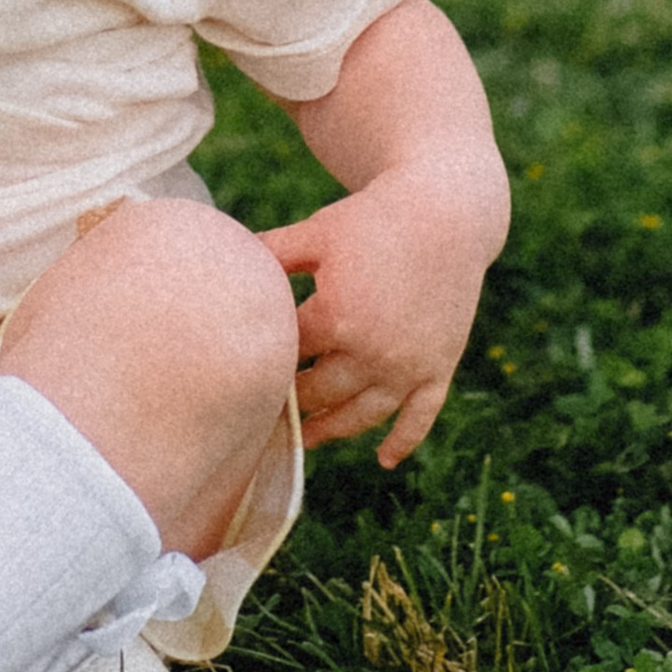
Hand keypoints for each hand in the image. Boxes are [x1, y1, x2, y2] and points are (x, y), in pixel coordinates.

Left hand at [262, 167, 494, 467]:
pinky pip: (420, 418)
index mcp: (336, 318)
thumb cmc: (372, 218)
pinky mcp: (439, 367)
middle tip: (264, 414)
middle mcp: (373, 352)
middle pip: (321, 393)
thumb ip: (271, 252)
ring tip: (306, 441)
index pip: (288, 355)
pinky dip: (404, 442)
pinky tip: (385, 460)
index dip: (266, 362)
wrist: (445, 212)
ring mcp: (409, 366)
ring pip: (364, 415)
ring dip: (334, 430)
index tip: (241, 374)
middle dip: (293, 403)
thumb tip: (226, 257)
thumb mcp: (315, 232)